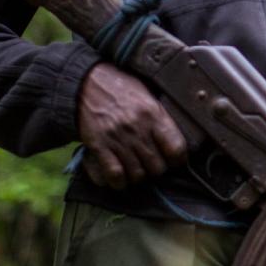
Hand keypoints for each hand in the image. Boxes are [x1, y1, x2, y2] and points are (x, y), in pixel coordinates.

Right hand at [76, 62, 187, 188]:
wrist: (86, 83)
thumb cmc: (120, 88)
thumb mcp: (147, 95)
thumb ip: (160, 117)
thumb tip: (174, 139)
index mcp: (153, 114)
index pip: (176, 148)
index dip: (179, 159)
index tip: (176, 160)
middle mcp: (137, 129)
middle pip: (157, 167)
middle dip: (157, 169)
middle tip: (153, 163)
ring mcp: (117, 139)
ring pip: (137, 175)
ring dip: (138, 175)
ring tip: (137, 168)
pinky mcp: (99, 146)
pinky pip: (114, 174)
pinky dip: (119, 181)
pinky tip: (121, 177)